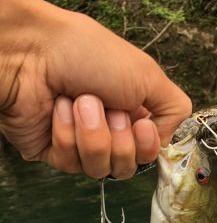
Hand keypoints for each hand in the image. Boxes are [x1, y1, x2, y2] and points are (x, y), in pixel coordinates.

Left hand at [0, 0, 190, 178]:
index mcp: (133, 115)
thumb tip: (164, 139)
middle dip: (119, 139)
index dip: (147, 146)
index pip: (149, 153)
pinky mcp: (55, 153)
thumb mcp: (148, 75)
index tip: (141, 125)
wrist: (36, 53)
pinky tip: (59, 109)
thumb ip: (174, 108)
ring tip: (80, 103)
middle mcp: (109, 133)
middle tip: (108, 108)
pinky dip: (67, 134)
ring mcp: (81, 145)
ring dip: (93, 134)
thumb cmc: (90, 55)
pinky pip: (71, 163)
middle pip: (127, 167)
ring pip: (100, 169)